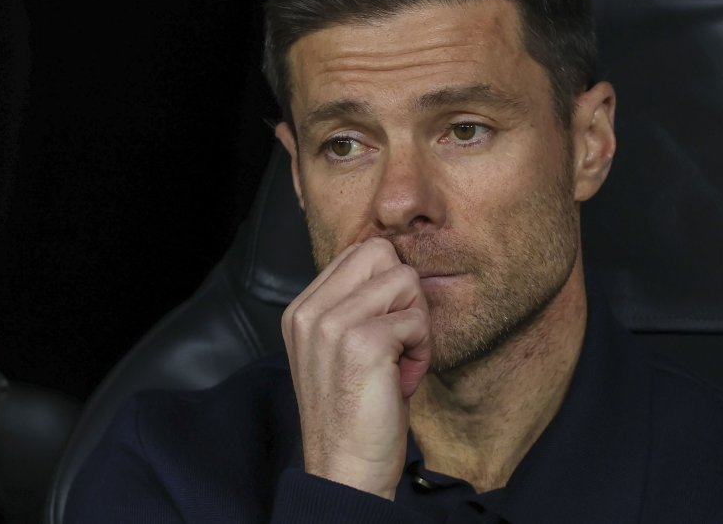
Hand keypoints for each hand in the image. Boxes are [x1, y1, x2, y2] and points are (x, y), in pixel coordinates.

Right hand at [281, 237, 431, 499]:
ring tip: (398, 363)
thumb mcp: (341, 349)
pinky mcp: (361, 343)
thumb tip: (398, 266)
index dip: (387, 288)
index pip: (359, 253)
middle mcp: (309, 311)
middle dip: (404, 295)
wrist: (347, 470)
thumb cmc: (356, 412)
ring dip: (416, 325)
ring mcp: (331, 325)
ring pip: (404, 280)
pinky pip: (416, 319)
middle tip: (398, 341)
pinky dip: (421, 351)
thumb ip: (356, 305)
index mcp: (301, 310)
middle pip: (380, 252)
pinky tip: (401, 381)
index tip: (384, 333)